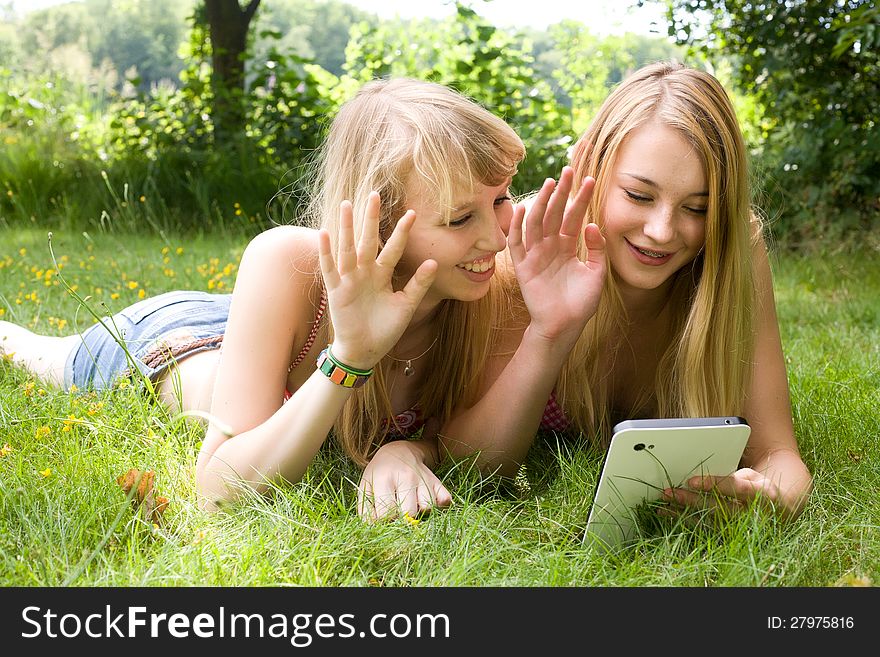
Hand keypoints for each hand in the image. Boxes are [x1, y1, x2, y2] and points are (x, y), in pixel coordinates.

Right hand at [318, 192, 437, 369]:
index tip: (413, 213)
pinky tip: (324, 233)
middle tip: (374, 194)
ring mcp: (349, 280)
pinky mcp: (336, 291)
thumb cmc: (385, 329)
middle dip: (372, 218)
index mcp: (382, 275)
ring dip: (346, 227)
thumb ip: (418, 285)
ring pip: (348, 248)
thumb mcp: (406, 306)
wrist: (365, 351)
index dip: (403, 232)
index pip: (394, 248)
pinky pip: (330, 268)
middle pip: (369, 240)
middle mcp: (365, 273)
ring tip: (346, 204)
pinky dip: (326, 252)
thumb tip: (435, 263)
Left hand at [357, 440, 451, 522]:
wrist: (398, 451)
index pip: (387, 513)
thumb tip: (374, 527)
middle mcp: (406, 476)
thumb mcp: (366, 487)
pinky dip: (438, 505)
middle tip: (397, 511)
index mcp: (384, 478)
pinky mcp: (436, 481)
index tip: (383, 514)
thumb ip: (365, 510)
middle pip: (409, 513)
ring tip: (411, 504)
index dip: (384, 519)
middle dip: (402, 518)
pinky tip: (425, 501)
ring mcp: (424, 478)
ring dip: (420, 512)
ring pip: (428, 507)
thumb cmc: (379, 474)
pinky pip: (444, 500)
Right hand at [508, 167, 605, 346]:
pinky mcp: (523, 268)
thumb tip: (593, 225)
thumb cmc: (580, 303)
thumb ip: (596, 250)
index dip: (581, 200)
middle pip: (554, 214)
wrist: (564, 326)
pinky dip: (517, 227)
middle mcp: (550, 248)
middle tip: (569, 171)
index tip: (590, 180)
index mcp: (567, 248)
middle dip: (562, 193)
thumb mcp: (596, 274)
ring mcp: (535, 256)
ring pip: (536, 223)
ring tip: (551, 183)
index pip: (573, 218)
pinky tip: (522, 208)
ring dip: (542, 203)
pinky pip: (517, 244)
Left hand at [660, 467, 790, 518]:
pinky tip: (669, 514)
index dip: (713, 484)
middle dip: (691, 500)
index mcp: (762, 495)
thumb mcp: (753, 477)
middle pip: (718, 508)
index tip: (691, 481)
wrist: (777, 514)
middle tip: (669, 492)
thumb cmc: (760, 489)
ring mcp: (741, 529)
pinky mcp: (730, 536)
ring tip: (663, 504)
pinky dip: (684, 521)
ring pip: (708, 521)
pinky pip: (704, 529)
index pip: (735, 488)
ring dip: (683, 513)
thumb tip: (703, 476)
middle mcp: (752, 515)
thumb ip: (732, 476)